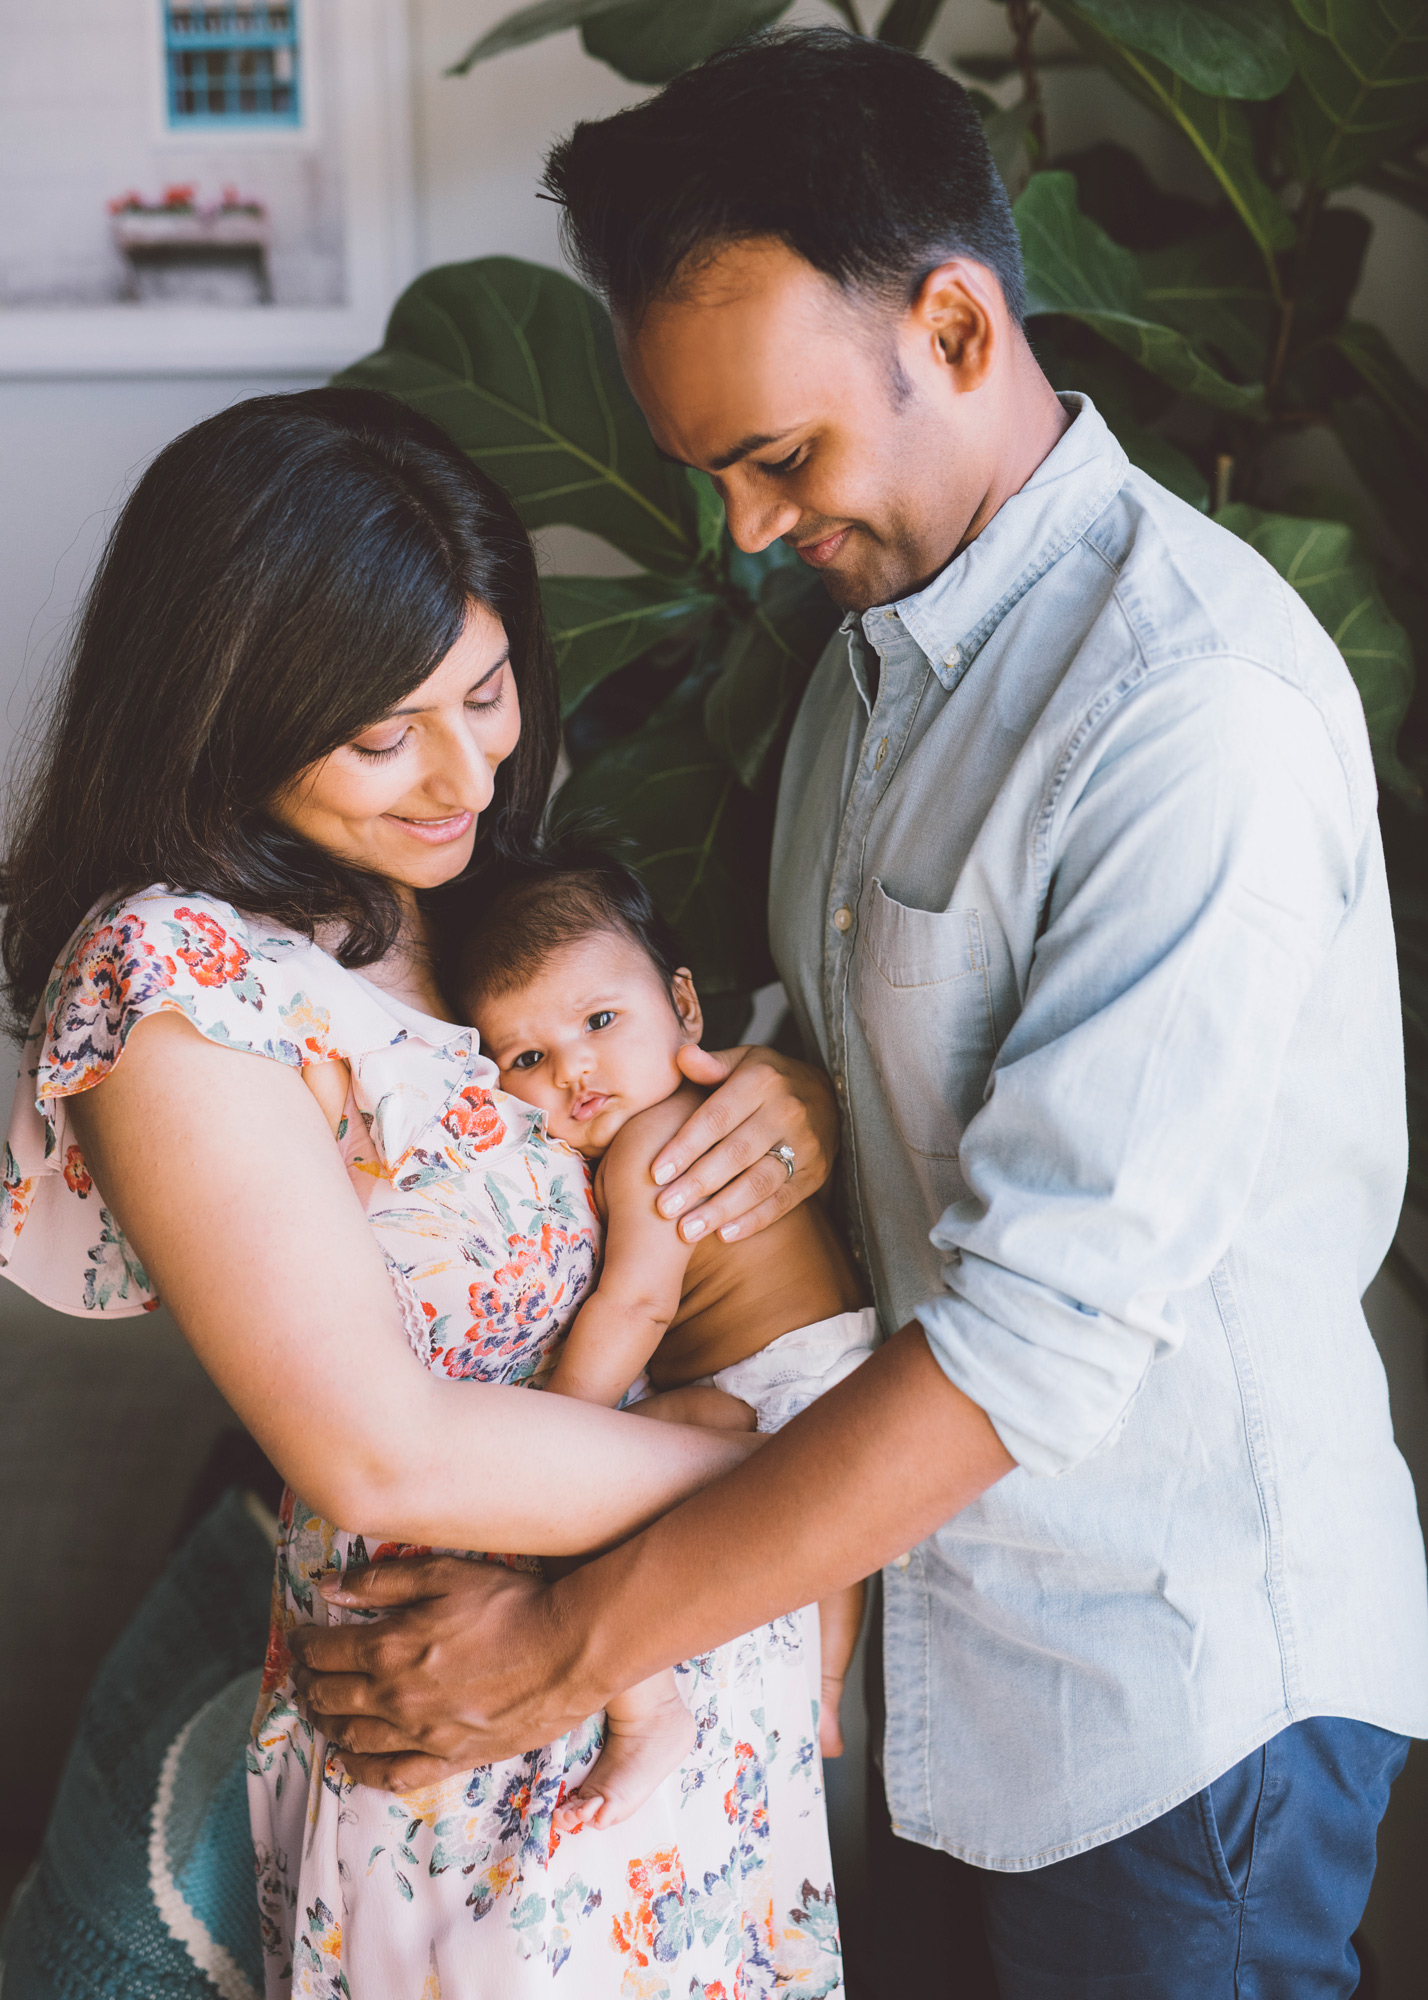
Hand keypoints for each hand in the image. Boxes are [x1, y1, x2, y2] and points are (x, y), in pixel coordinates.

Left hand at [288, 1556, 597, 1790]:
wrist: (569, 1651)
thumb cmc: (511, 1604)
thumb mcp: (446, 1575)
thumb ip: (382, 1581)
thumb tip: (327, 1589)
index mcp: (389, 1647)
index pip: (325, 1650)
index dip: (305, 1643)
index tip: (300, 1637)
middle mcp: (395, 1697)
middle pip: (330, 1696)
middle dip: (308, 1682)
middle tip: (304, 1673)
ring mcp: (421, 1734)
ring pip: (352, 1737)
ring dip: (325, 1722)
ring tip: (320, 1710)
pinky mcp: (450, 1759)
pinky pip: (391, 1775)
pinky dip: (361, 1770)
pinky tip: (350, 1760)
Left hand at [651, 1044, 837, 1243]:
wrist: (827, 1094)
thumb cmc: (766, 1079)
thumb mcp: (742, 1061)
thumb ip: (711, 1065)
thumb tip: (680, 1056)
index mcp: (762, 1080)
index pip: (717, 1117)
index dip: (685, 1146)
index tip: (655, 1172)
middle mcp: (788, 1111)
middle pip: (736, 1154)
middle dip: (697, 1184)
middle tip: (663, 1208)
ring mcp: (806, 1145)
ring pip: (760, 1182)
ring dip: (721, 1209)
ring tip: (687, 1230)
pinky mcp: (817, 1173)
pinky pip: (783, 1201)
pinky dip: (754, 1220)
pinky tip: (724, 1234)